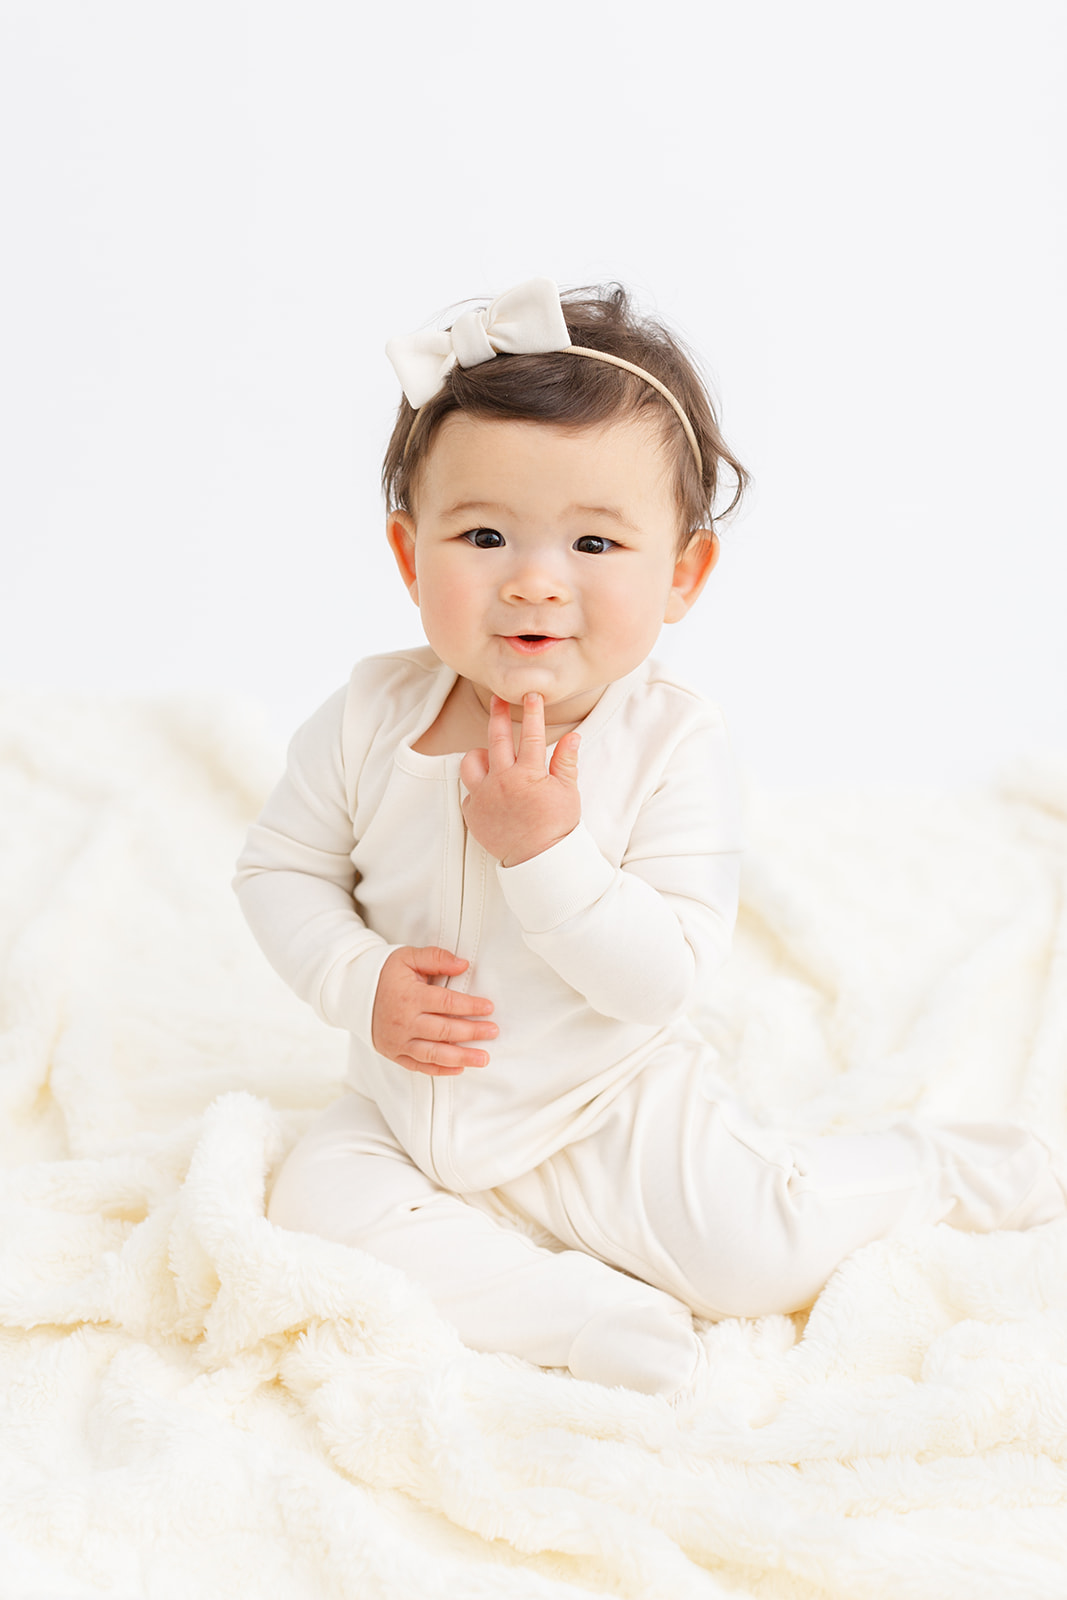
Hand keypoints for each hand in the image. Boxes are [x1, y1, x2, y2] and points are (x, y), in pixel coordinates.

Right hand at [371, 946, 496, 1075]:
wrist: (354, 993)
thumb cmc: (386, 973)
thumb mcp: (409, 957)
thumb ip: (436, 958)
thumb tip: (464, 965)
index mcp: (409, 997)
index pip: (446, 1003)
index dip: (470, 1006)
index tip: (489, 1007)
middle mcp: (404, 1023)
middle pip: (444, 1030)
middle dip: (472, 1032)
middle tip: (493, 1031)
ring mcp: (398, 1042)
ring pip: (435, 1054)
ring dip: (462, 1057)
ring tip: (484, 1058)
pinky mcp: (394, 1054)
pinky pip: (420, 1067)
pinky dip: (440, 1070)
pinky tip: (460, 1068)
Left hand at [459, 693, 580, 866]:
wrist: (539, 860)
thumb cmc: (556, 826)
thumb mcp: (567, 792)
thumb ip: (566, 762)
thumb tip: (573, 736)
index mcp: (527, 774)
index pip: (530, 734)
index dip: (532, 712)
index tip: (531, 694)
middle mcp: (501, 781)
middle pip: (495, 738)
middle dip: (498, 714)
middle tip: (497, 698)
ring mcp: (483, 797)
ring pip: (470, 763)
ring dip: (479, 755)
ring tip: (489, 755)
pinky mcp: (472, 813)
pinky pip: (468, 791)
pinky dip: (477, 787)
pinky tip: (489, 791)